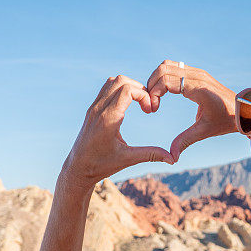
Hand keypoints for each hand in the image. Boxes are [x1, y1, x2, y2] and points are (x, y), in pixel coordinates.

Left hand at [62, 75, 174, 189]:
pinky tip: (128, 107)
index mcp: (108, 119)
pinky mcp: (92, 110)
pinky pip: (106, 90)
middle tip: (147, 105)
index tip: (150, 110)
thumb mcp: (128, 159)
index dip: (144, 95)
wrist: (77, 169)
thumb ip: (151, 155)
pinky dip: (120, 91)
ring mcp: (94, 108)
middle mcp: (99, 110)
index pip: (127, 90)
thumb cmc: (101, 165)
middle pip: (120, 80)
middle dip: (138, 88)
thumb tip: (173, 159)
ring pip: (112, 82)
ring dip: (128, 87)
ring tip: (139, 103)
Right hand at [146, 60, 237, 162]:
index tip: (154, 109)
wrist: (242, 110)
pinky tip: (164, 93)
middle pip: (163, 69)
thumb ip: (185, 141)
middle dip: (152, 85)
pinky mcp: (197, 72)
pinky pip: (174, 67)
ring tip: (155, 97)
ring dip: (156, 79)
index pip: (167, 81)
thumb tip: (172, 158)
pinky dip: (164, 77)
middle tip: (151, 104)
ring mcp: (197, 72)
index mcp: (198, 88)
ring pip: (167, 65)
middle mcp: (197, 76)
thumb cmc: (225, 120)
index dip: (154, 93)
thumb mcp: (204, 131)